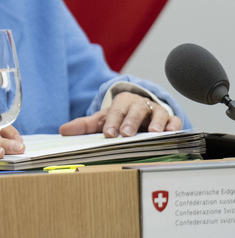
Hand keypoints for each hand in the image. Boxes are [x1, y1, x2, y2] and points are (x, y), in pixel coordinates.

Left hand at [58, 92, 181, 137]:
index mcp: (122, 103)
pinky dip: (174, 126)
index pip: (116, 110)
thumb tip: (63, 131)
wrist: (142, 112)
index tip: (108, 134)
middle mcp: (140, 105)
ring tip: (153, 132)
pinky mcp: (170, 120)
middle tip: (127, 133)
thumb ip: (84, 125)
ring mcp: (157, 111)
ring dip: (156, 122)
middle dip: (131, 121)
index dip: (112, 121)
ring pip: (158, 114)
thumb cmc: (121, 118)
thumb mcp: (103, 120)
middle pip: (136, 110)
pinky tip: (171, 133)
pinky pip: (174, 121)